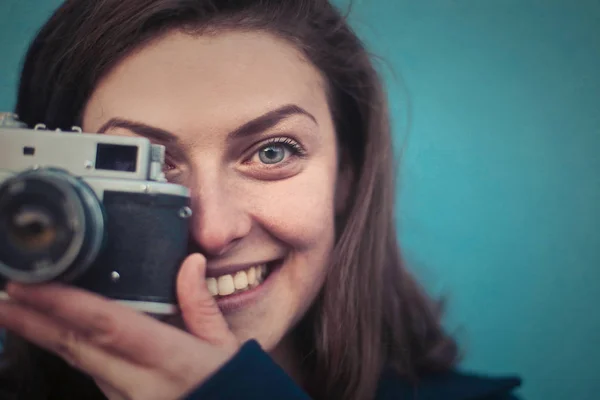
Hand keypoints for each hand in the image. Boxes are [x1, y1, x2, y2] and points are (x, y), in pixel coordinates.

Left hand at [0, 254, 239, 399]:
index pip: (108, 326)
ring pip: (77, 360)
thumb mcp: (226, 347)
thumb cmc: (231, 387)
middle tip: (4, 296)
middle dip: (33, 320)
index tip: (31, 286)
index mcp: (170, 360)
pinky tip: (54, 331)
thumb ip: (202, 305)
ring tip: (16, 308)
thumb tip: (189, 262)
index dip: (65, 305)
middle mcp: (139, 384)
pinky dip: (69, 347)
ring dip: (43, 333)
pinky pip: (90, 371)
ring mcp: (125, 398)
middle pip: (77, 346)